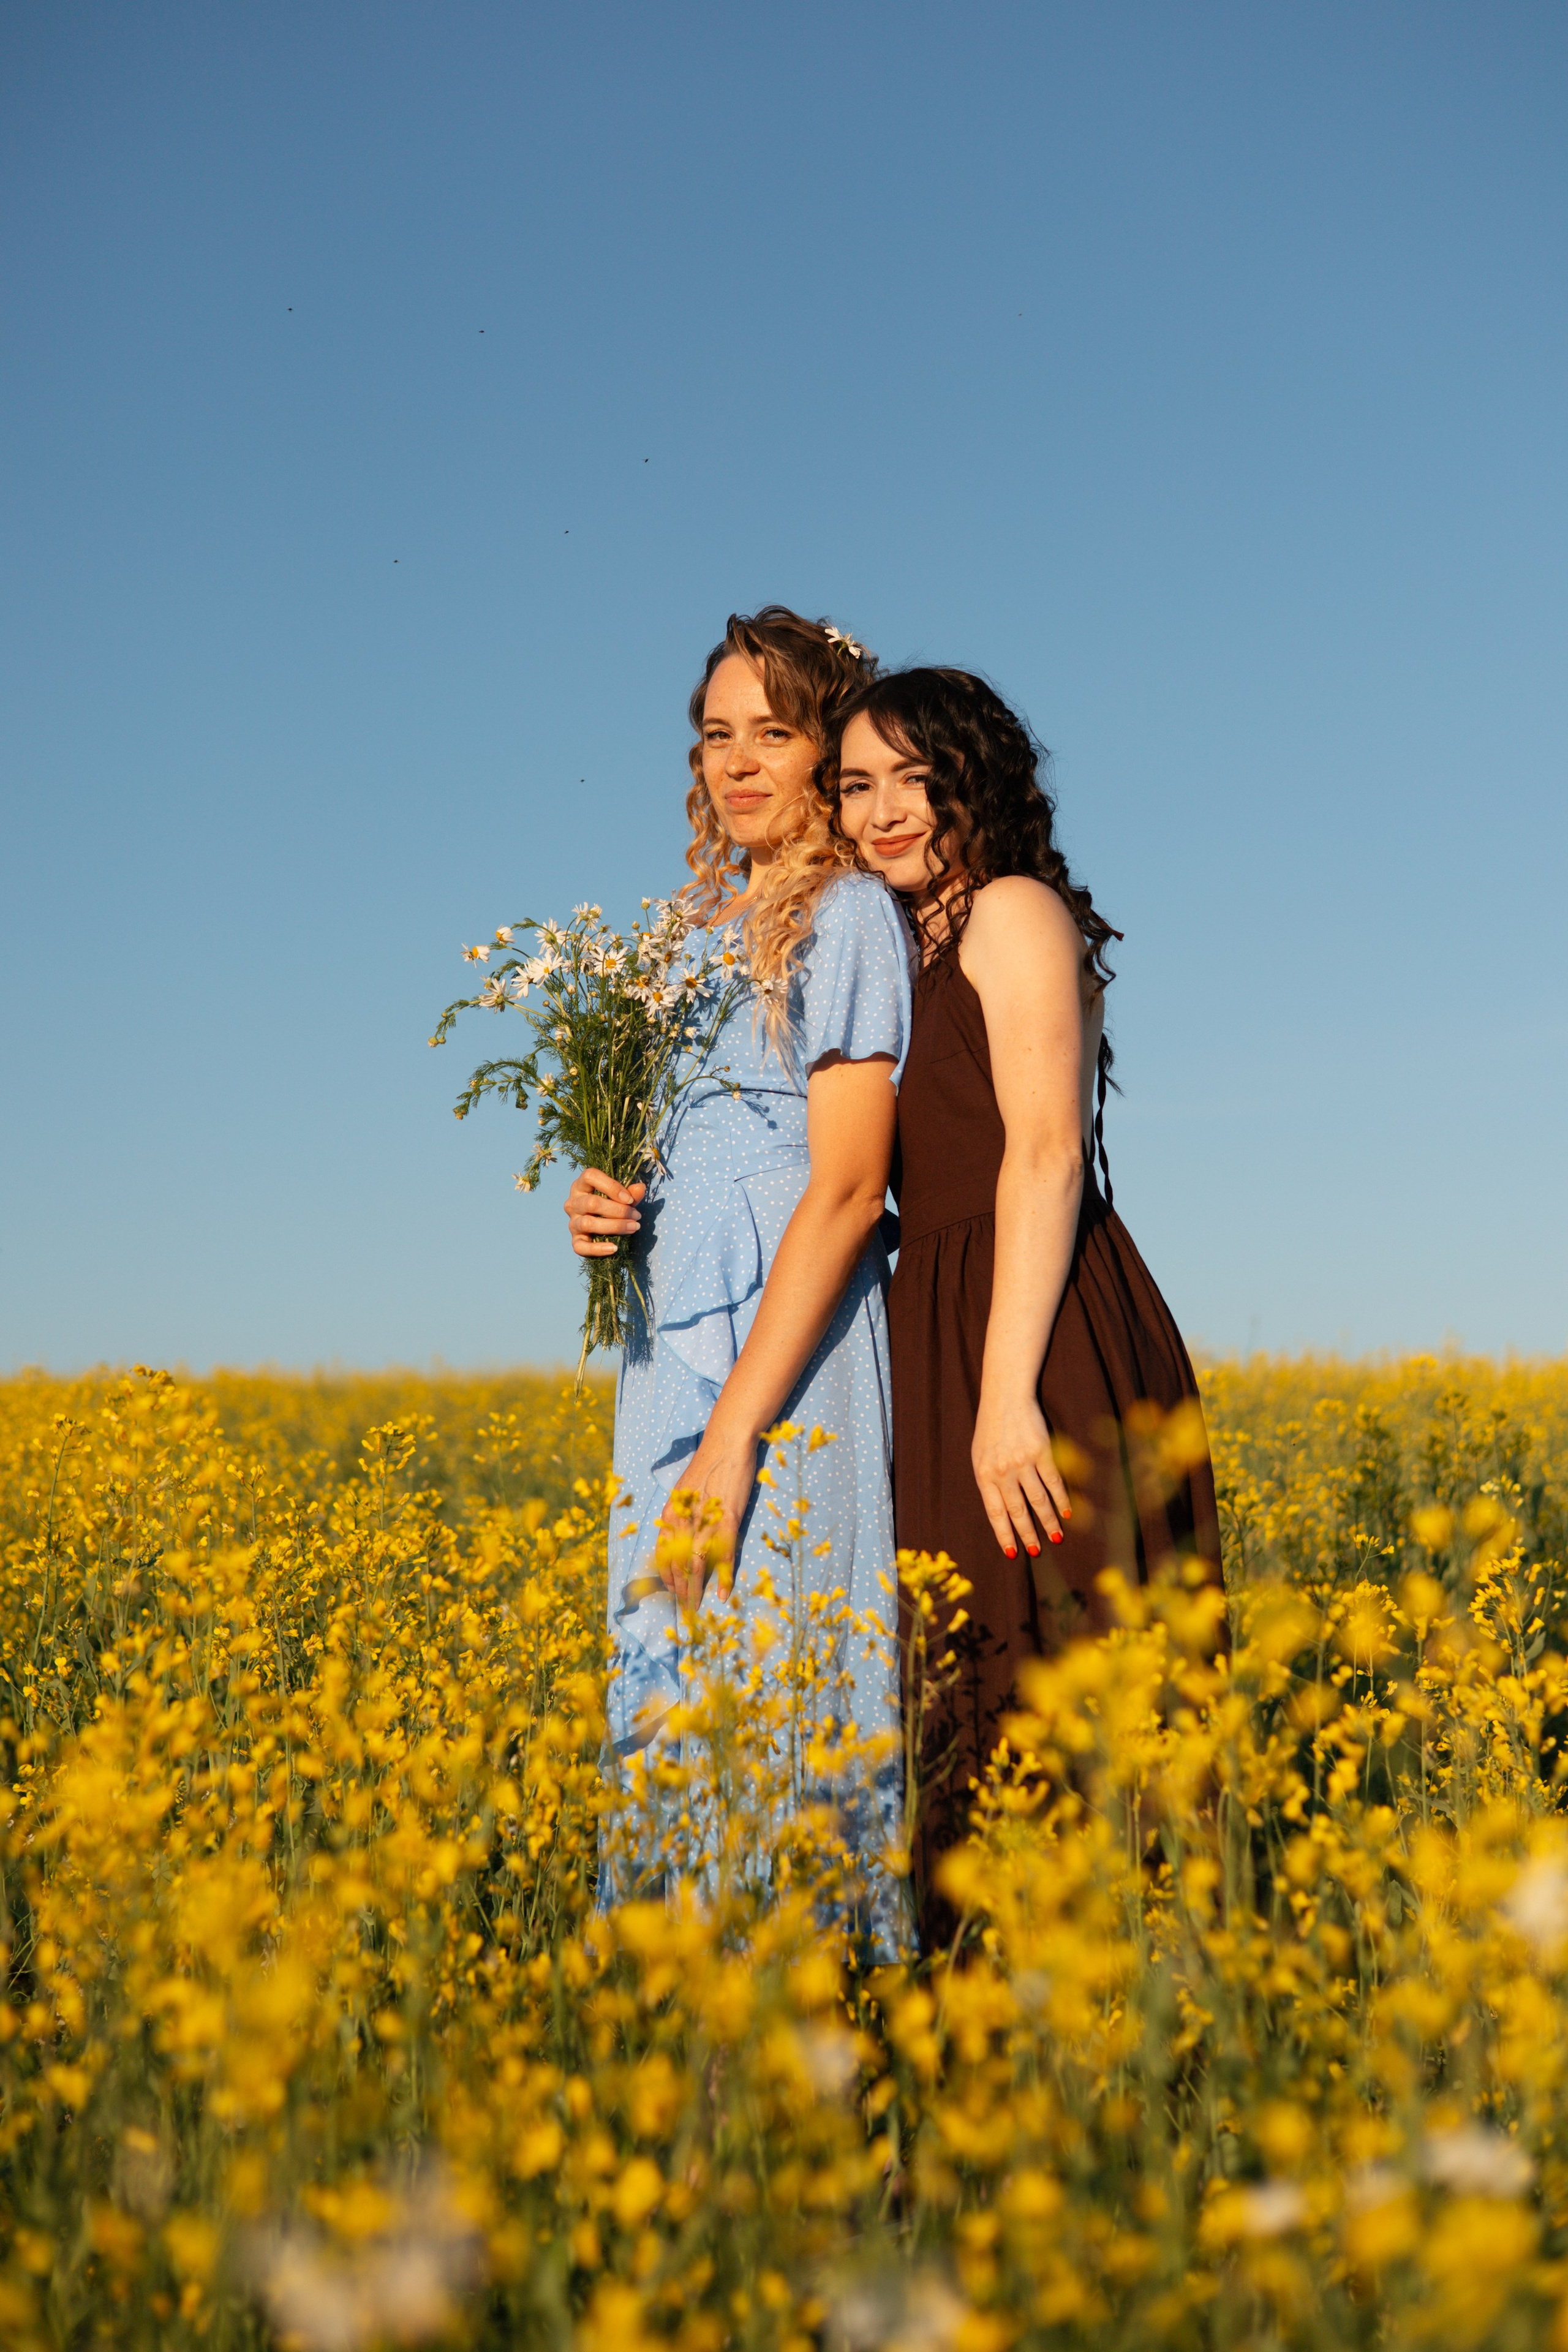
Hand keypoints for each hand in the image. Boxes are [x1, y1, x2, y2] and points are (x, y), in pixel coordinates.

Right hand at [564, 1167, 644, 1258]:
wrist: (605, 1227)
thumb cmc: (613, 1206)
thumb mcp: (623, 1197)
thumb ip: (631, 1193)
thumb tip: (640, 1188)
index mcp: (582, 1185)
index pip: (590, 1176)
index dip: (611, 1186)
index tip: (629, 1199)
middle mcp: (573, 1202)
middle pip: (591, 1203)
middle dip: (618, 1210)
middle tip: (637, 1216)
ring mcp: (572, 1222)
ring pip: (588, 1223)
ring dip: (614, 1226)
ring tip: (633, 1227)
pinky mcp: (575, 1240)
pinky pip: (580, 1247)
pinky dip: (598, 1249)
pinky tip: (614, 1248)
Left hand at [654, 1424, 758, 1609]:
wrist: (727, 1443)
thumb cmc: (708, 1463)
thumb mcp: (686, 1489)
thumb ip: (682, 1513)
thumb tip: (682, 1533)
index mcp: (671, 1513)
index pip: (663, 1553)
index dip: (666, 1575)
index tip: (672, 1590)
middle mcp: (683, 1521)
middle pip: (677, 1564)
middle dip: (679, 1589)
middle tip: (684, 1609)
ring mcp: (706, 1522)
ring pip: (697, 1565)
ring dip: (695, 1590)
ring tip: (696, 1608)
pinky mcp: (729, 1521)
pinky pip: (724, 1556)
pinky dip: (722, 1577)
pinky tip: (722, 1594)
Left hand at [971, 1392, 1072, 1561]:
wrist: (1006, 1398)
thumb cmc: (991, 1430)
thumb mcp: (980, 1457)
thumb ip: (989, 1482)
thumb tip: (1001, 1513)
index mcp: (984, 1474)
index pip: (995, 1512)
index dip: (1004, 1534)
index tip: (1012, 1553)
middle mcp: (1003, 1470)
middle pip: (1017, 1510)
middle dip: (1027, 1533)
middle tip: (1036, 1551)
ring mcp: (1023, 1461)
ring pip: (1038, 1500)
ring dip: (1048, 1521)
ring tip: (1056, 1537)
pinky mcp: (1042, 1451)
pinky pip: (1054, 1481)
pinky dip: (1062, 1499)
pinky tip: (1067, 1513)